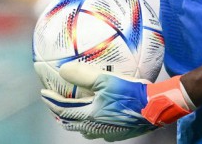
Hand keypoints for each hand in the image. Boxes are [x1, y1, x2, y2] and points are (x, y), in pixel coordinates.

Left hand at [39, 62, 194, 141]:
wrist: (157, 107)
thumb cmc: (132, 93)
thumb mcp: (105, 79)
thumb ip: (82, 75)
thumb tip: (62, 70)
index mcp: (91, 116)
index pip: (63, 111)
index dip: (51, 102)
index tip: (43, 93)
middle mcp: (97, 128)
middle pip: (72, 123)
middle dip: (61, 114)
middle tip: (55, 104)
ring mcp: (109, 132)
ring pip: (86, 128)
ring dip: (76, 119)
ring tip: (74, 110)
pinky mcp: (121, 132)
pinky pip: (101, 127)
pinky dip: (93, 119)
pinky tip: (100, 111)